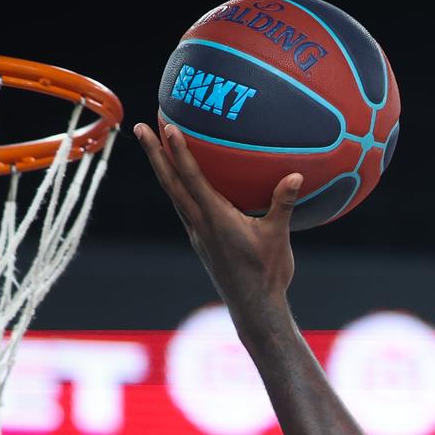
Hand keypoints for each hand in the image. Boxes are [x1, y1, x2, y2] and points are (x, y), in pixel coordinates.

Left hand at [133, 123, 300, 321]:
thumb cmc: (267, 273)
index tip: (167, 127)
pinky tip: (182, 180)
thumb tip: (295, 176)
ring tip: (153, 146)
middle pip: (170, 183)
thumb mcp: (278, 237)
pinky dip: (177, 187)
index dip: (179, 152)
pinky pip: (184, 206)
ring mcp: (197, 233)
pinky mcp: (201, 240)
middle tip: (140, 127)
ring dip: (162, 169)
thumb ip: (283, 204)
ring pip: (173, 194)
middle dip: (154, 154)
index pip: (192, 179)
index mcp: (216, 219)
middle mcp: (199, 223)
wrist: (254, 307)